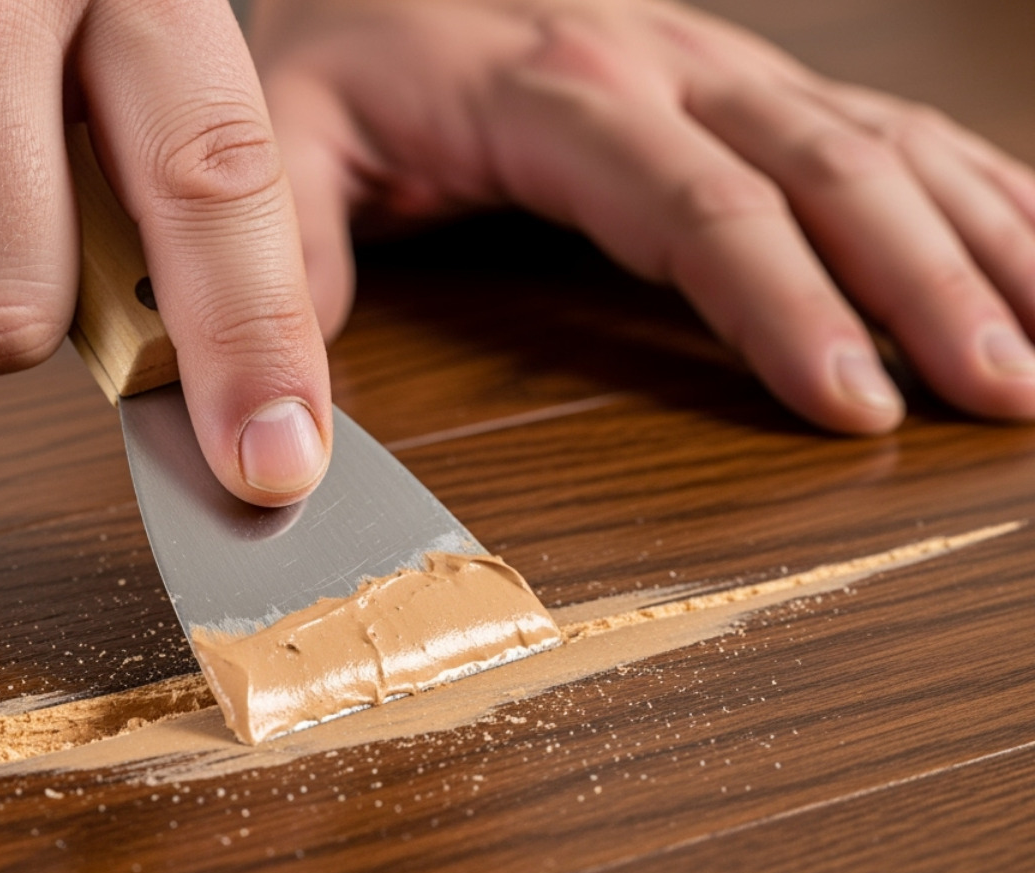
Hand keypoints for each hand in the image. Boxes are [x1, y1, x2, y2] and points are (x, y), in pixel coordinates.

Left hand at [250, 0, 1034, 430]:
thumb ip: (279, 277)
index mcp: (552, 87)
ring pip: (876, 138)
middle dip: (923, 286)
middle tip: (997, 397)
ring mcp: (709, 64)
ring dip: (975, 239)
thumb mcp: (278, 154)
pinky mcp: (731, 81)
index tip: (852, 408)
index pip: (696, 203)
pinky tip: (1026, 245)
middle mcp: (656, 62)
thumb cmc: (325, 71)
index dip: (783, 306)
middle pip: (823, 168)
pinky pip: (875, 122)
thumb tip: (285, 445)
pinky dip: (965, 187)